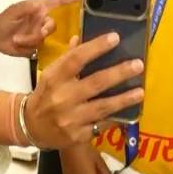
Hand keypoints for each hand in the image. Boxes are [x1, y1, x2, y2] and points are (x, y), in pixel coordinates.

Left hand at [0, 0, 77, 57]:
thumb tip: (40, 6)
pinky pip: (36, 49)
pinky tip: (17, 45)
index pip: (58, 1)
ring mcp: (39, 34)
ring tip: (15, 39)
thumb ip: (26, 8)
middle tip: (30, 34)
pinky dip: (25, 48)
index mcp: (39, 8)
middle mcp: (42, 20)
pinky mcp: (34, 46)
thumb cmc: (3, 19)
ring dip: (28, 41)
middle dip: (41, 32)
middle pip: (52, 26)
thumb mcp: (13, 11)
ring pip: (42, 40)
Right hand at [22, 34, 144, 148]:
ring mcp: (71, 118)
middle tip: (138, 65)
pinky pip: (101, 125)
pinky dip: (116, 117)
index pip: (76, 59)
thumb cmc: (45, 95)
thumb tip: (81, 38)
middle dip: (119, 73)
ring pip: (102, 106)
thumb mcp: (51, 74)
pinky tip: (129, 111)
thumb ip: (68, 58)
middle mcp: (62, 97)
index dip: (96, 47)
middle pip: (95, 82)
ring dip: (124, 99)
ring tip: (140, 91)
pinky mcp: (78, 135)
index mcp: (54, 78)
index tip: (115, 38)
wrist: (32, 127)